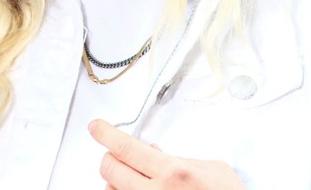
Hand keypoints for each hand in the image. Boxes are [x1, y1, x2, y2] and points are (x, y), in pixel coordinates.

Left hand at [89, 120, 245, 189]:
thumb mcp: (214, 170)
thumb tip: (153, 150)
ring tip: (132, 178)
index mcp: (174, 173)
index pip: (125, 147)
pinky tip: (137, 188)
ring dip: (115, 180)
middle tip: (119, 153)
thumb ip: (180, 157)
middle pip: (109, 168)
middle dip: (111, 156)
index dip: (105, 133)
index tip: (96, 127)